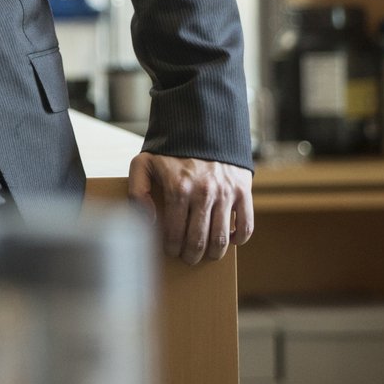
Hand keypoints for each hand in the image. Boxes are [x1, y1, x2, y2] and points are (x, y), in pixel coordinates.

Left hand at [126, 152, 253, 264]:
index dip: (171, 247)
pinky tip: (229, 239)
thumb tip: (147, 219)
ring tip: (206, 254)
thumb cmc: (170, 150)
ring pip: (222, 238)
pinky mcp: (243, 190)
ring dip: (213, 252)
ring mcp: (225, 192)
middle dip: (191, 255)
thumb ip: (137, 191)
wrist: (203, 126)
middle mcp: (203, 192)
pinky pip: (246, 225)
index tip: (171, 251)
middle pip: (198, 240)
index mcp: (178, 188)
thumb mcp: (144, 163)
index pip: (174, 232)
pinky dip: (239, 239)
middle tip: (188, 258)